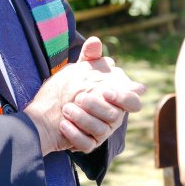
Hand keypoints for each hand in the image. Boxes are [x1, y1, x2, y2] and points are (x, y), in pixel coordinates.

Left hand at [24, 36, 144, 155]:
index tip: (106, 90)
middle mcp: (114, 118)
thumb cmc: (74, 86)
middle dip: (98, 107)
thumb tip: (95, 41)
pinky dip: (74, 135)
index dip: (124, 98)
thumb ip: (89, 57)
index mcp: (117, 100)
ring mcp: (102, 132)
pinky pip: (86, 144)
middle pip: (115, 116)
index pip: (133, 102)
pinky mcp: (88, 144)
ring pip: (101, 131)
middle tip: (80, 97)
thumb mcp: (80, 69)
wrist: (51, 109)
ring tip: (67, 108)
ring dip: (83, 119)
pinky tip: (63, 124)